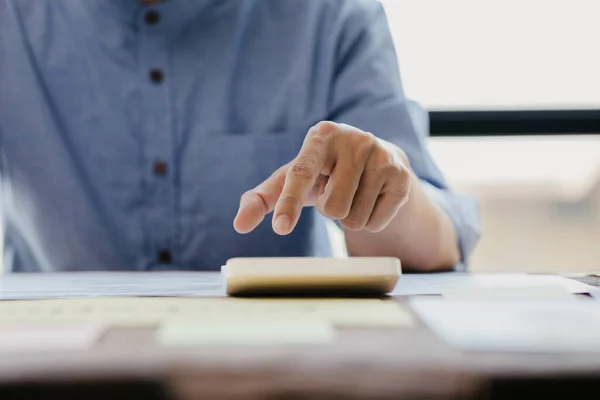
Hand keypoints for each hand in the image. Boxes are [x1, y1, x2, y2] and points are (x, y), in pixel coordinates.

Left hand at [233, 121, 411, 234]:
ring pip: (353, 219)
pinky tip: (372, 199)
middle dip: (331, 210)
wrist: (378, 162)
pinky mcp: (403, 177)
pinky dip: (369, 221)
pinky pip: (375, 223)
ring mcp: (383, 156)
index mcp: (321, 135)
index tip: (280, 228)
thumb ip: (264, 198)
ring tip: (355, 194)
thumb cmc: (325, 172)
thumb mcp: (295, 178)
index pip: (301, 174)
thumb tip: (239, 225)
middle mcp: (355, 139)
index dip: (289, 203)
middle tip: (338, 191)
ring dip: (349, 216)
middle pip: (332, 208)